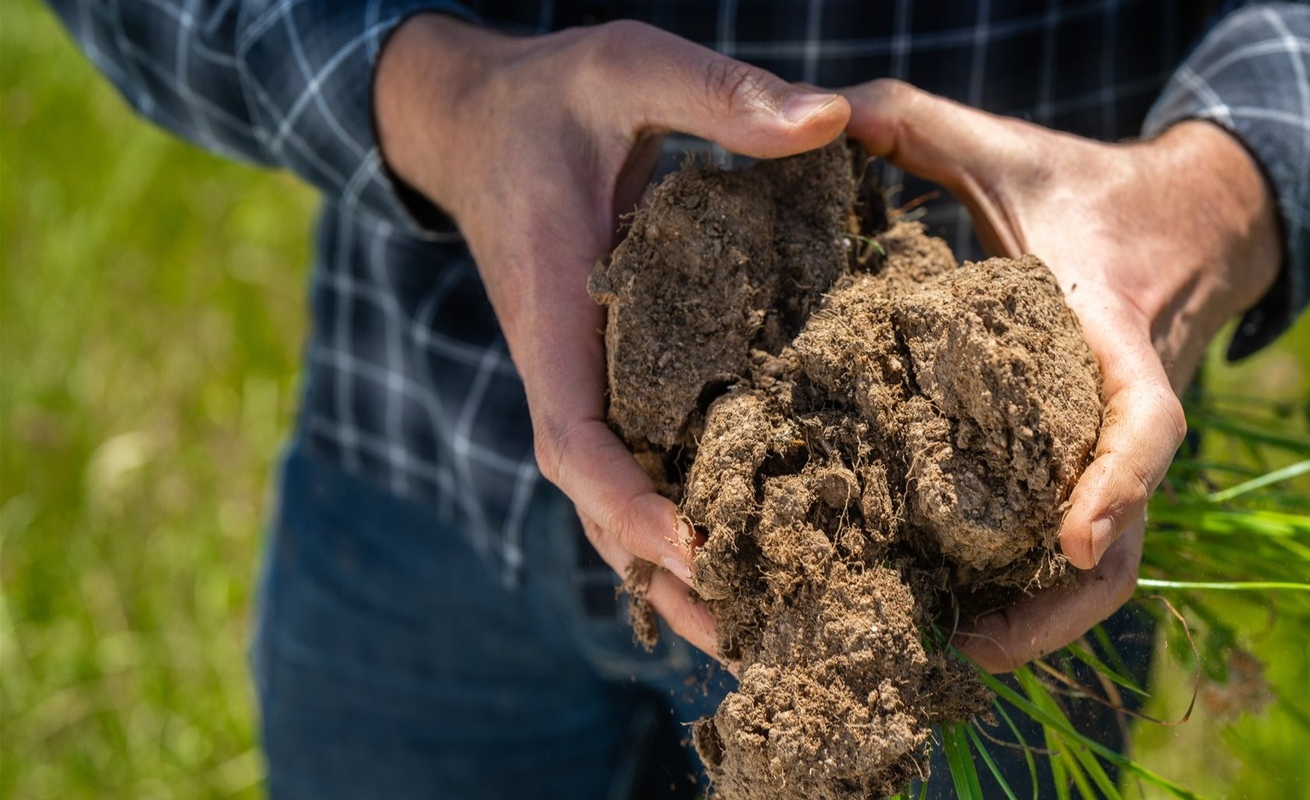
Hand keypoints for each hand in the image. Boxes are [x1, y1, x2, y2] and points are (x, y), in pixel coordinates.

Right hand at [374, 15, 848, 658]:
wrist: (477, 118)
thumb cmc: (550, 96)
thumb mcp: (626, 69)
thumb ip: (717, 92)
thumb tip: (832, 120)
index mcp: (555, 318)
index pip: (573, 439)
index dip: (628, 505)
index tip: (700, 551)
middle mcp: (562, 371)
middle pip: (598, 509)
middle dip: (667, 580)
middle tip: (758, 643)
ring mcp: (582, 383)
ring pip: (616, 504)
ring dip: (676, 575)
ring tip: (764, 638)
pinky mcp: (608, 379)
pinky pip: (637, 467)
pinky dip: (681, 523)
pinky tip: (749, 561)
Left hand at [840, 80, 1280, 671]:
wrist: (1179, 228)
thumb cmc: (1082, 192)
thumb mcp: (1005, 151)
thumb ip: (917, 125)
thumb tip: (817, 113)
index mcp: (1113, 342)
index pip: (1144, 425)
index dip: (1116, 485)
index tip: (1073, 541)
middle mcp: (1117, 417)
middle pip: (1120, 542)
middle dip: (1059, 608)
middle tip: (975, 647)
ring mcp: (1102, 457)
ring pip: (1094, 570)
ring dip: (1032, 622)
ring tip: (943, 654)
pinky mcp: (1077, 471)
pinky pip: (1058, 550)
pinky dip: (1015, 592)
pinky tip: (937, 611)